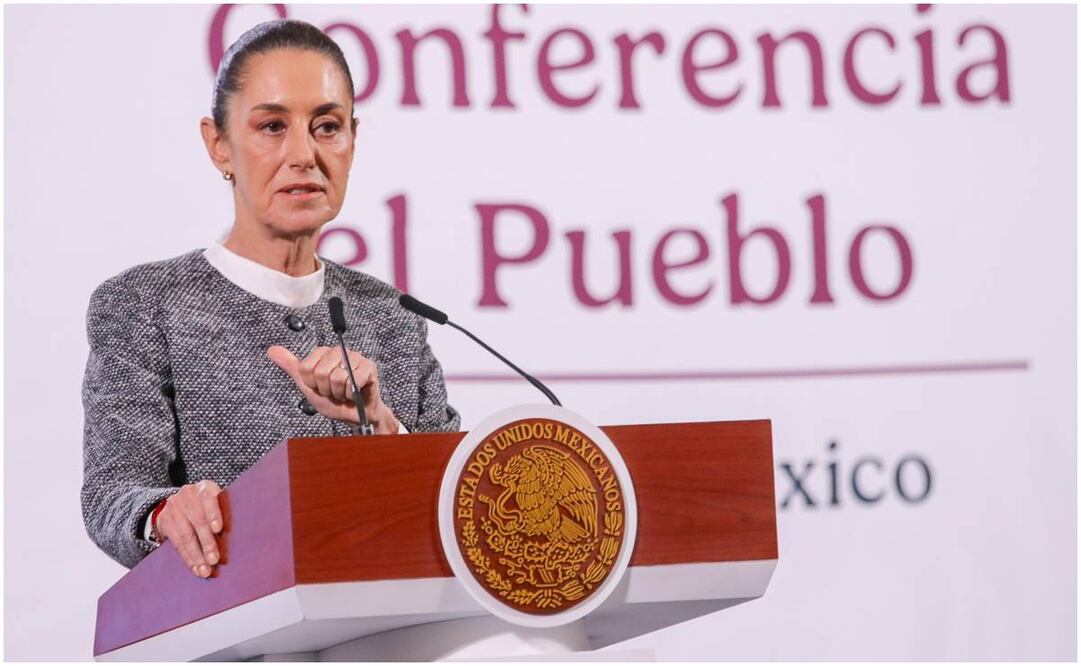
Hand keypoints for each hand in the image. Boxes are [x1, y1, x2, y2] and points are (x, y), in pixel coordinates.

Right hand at [155, 480, 222, 578]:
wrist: (175, 503)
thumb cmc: (206, 507)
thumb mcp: (215, 504)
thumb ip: (225, 514)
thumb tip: (242, 539)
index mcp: (206, 487)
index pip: (209, 497)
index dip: (214, 513)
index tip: (219, 529)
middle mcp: (188, 494)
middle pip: (198, 520)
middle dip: (208, 543)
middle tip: (215, 560)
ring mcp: (174, 506)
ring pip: (187, 535)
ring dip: (197, 556)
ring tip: (206, 570)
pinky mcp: (164, 519)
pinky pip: (177, 542)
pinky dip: (188, 557)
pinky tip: (196, 568)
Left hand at [267, 345, 400, 434]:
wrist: (354, 416)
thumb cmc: (333, 401)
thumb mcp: (307, 385)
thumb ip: (290, 366)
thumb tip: (271, 350)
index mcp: (323, 353)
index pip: (306, 368)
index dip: (312, 384)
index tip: (320, 388)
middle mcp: (339, 351)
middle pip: (321, 372)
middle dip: (326, 389)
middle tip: (333, 392)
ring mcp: (356, 358)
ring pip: (337, 377)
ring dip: (339, 393)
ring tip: (344, 393)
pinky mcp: (369, 367)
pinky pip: (353, 381)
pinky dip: (351, 393)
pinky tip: (354, 393)